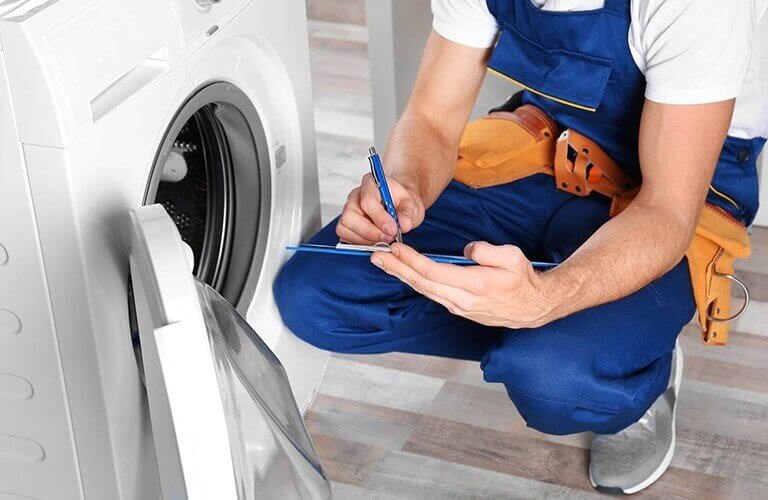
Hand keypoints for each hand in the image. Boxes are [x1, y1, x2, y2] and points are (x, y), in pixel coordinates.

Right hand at [336, 173, 424, 244]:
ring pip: (345, 229)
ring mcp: (348, 211)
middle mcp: (355, 196)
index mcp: (370, 184)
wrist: (399, 208)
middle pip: (350, 216)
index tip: (392, 229)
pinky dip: (360, 243)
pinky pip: (345, 237)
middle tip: (388, 238)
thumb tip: (403, 225)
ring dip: (366, 239)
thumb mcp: (412, 205)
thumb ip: (408, 214)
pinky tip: (375, 241)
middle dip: (370, 232)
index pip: (368, 201)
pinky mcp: (345, 225)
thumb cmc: (402, 203)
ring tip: (384, 239)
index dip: (379, 218)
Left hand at [371, 241, 557, 328]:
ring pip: (424, 290)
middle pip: (421, 283)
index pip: (433, 272)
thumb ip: (486, 251)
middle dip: (397, 268)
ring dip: (402, 275)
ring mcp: (459, 307)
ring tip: (384, 263)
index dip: (411, 260)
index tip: (395, 248)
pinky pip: (432, 294)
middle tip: (376, 256)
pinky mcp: (459, 309)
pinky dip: (415, 282)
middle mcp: (462, 300)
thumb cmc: (524, 280)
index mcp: (474, 285)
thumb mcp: (512, 257)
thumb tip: (465, 251)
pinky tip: (405, 274)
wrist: (534, 307)